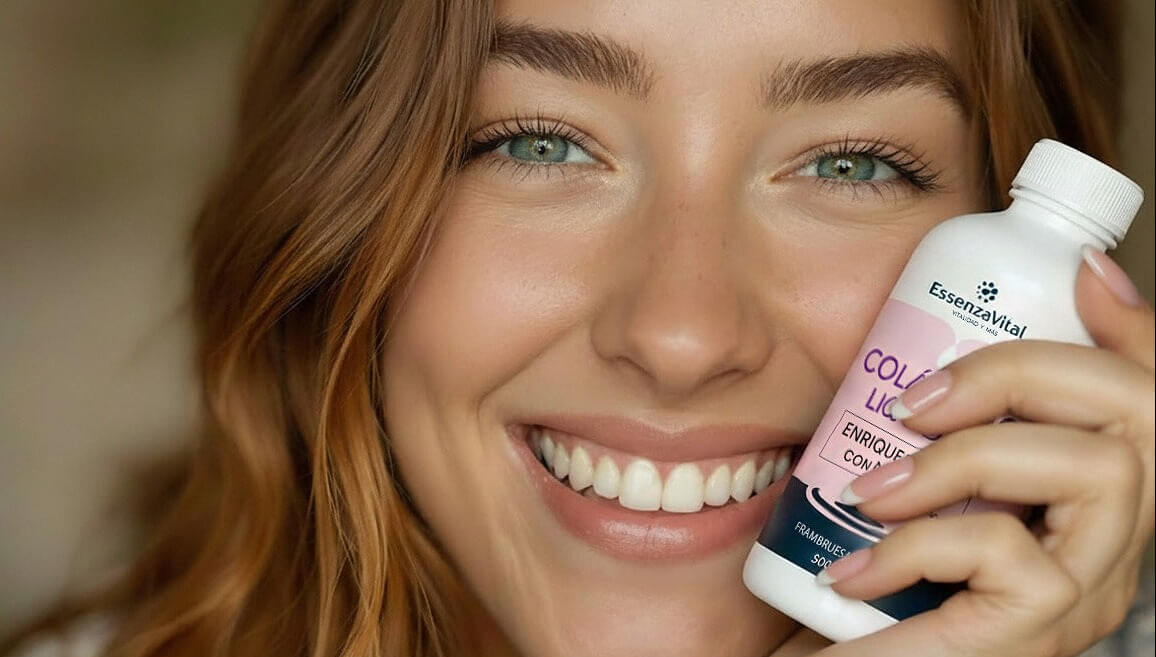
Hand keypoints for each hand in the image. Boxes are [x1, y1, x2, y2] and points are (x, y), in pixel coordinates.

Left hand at [813, 251, 1154, 656]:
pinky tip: (851, 572)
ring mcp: (1080, 600)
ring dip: (964, 456)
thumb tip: (918, 351)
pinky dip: (915, 545)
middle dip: (1022, 372)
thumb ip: (924, 436)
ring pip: (1096, 469)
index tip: (1082, 276)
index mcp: (1080, 510)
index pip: (1151, 407)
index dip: (1140, 332)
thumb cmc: (860, 595)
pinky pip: (1008, 555)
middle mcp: (1105, 552)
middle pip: (1140, 416)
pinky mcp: (1031, 642)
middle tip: (911, 403)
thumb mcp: (893, 498)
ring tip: (869, 491)